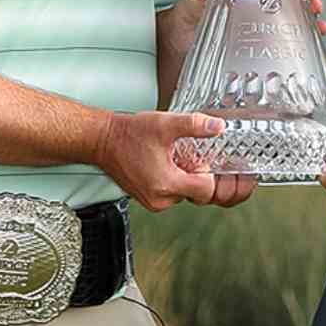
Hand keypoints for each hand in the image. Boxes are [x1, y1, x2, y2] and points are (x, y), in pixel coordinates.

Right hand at [96, 110, 257, 210]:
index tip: (217, 163)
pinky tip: (185, 166)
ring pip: (189, 196)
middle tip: (224, 168)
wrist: (102, 141)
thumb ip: (194, 125)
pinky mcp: (150, 198)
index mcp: (166, 184)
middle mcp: (161, 199)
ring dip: (198, 182)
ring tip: (200, 163)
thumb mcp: (165, 124)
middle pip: (201, 198)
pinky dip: (184, 182)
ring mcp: (155, 201)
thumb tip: (218, 127)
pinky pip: (176, 194)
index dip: (216, 176)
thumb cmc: (128, 134)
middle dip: (213, 183)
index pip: (206, 190)